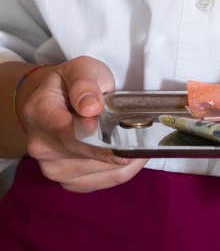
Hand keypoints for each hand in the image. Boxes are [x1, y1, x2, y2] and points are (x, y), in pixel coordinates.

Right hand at [16, 56, 145, 191]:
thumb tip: (91, 107)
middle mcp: (41, 147)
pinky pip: (103, 181)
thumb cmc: (71, 82)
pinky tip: (135, 153)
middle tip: (147, 133)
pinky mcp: (69, 181)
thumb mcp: (79, 69)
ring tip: (141, 138)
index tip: (120, 138)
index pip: (66, 132)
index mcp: (39, 113)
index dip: (94, 138)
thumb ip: (84, 84)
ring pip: (99, 171)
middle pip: (85, 155)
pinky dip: (124, 169)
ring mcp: (53, 168)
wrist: (54, 102)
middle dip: (118, 145)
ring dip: (124, 158)